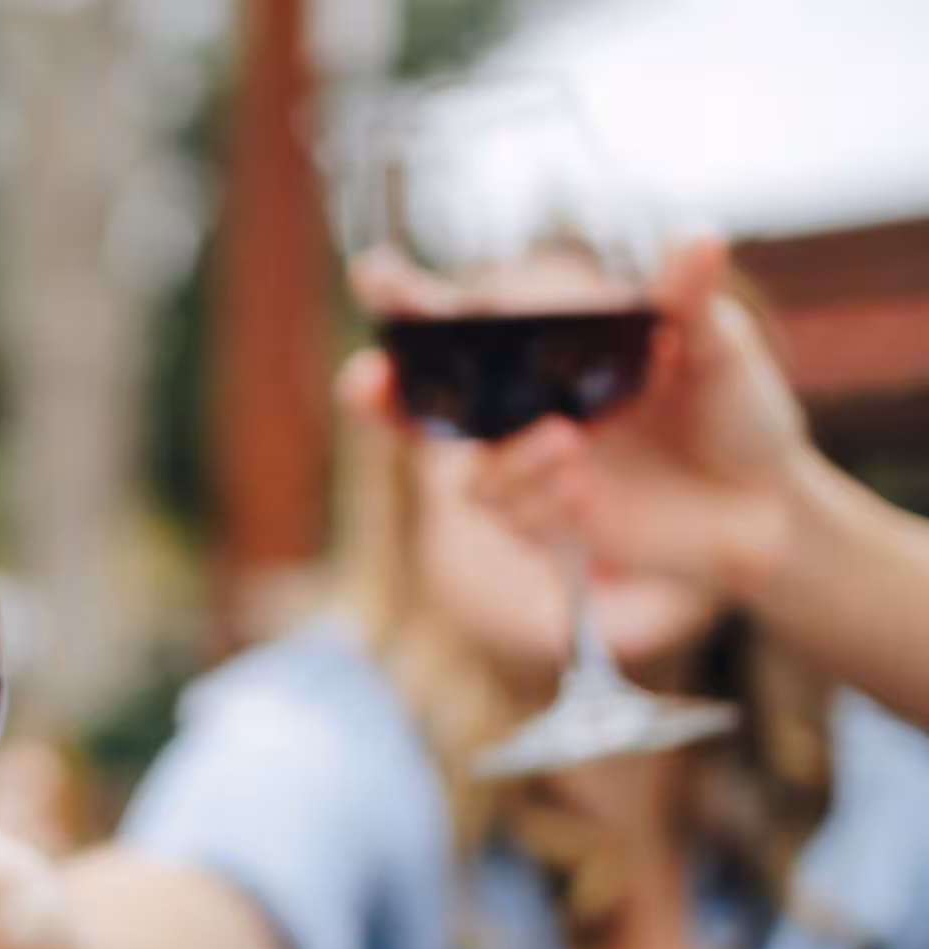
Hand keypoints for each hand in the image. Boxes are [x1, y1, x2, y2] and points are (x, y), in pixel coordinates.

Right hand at [344, 239, 815, 596]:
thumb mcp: (718, 348)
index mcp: (547, 353)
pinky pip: (516, 516)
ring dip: (507, 458)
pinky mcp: (553, 522)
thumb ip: (689, 300)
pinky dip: (540, 497)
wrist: (770, 503)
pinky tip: (581, 486)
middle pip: (422, 409)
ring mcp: (533, 469)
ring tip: (567, 443)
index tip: (372, 273)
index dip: (406, 299)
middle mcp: (524, 411)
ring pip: (474, 475)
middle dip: (378, 397)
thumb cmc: (735, 411)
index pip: (459, 324)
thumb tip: (698, 238)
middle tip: (365, 378)